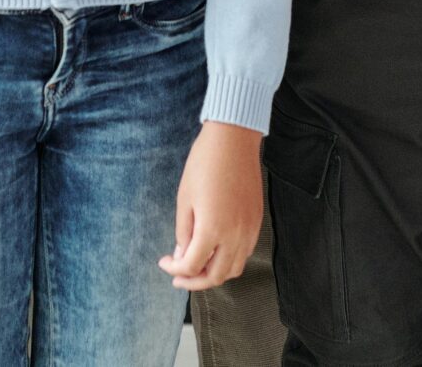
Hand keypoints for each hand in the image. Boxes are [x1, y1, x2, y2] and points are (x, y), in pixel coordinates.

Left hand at [161, 122, 262, 290]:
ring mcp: (249, 231)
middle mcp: (235, 236)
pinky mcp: (256, 223)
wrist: (233, 141)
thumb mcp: (185, 199)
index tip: (164, 262)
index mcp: (212, 230)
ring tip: (197, 266)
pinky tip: (216, 251)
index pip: (192, 266)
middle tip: (178, 276)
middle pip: (215, 276)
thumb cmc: (204, 164)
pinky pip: (244, 253)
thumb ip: (183, 232)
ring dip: (214, 273)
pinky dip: (229, 260)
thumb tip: (182, 255)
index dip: (175, 269)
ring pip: (234, 269)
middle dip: (194, 281)